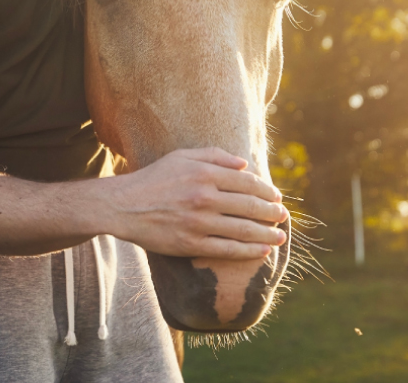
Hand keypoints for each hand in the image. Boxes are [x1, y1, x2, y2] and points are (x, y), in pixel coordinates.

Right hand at [104, 148, 288, 259]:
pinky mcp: (192, 244)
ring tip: (280, 237)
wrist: (123, 206)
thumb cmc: (154, 179)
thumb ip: (214, 156)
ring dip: (267, 234)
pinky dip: (249, 251)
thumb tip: (244, 164)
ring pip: (243, 229)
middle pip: (250, 206)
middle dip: (272, 212)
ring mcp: (199, 222)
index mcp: (204, 173)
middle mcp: (204, 197)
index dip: (266, 190)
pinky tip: (262, 251)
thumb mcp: (181, 157)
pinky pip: (228, 249)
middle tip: (283, 216)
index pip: (246, 182)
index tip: (277, 196)